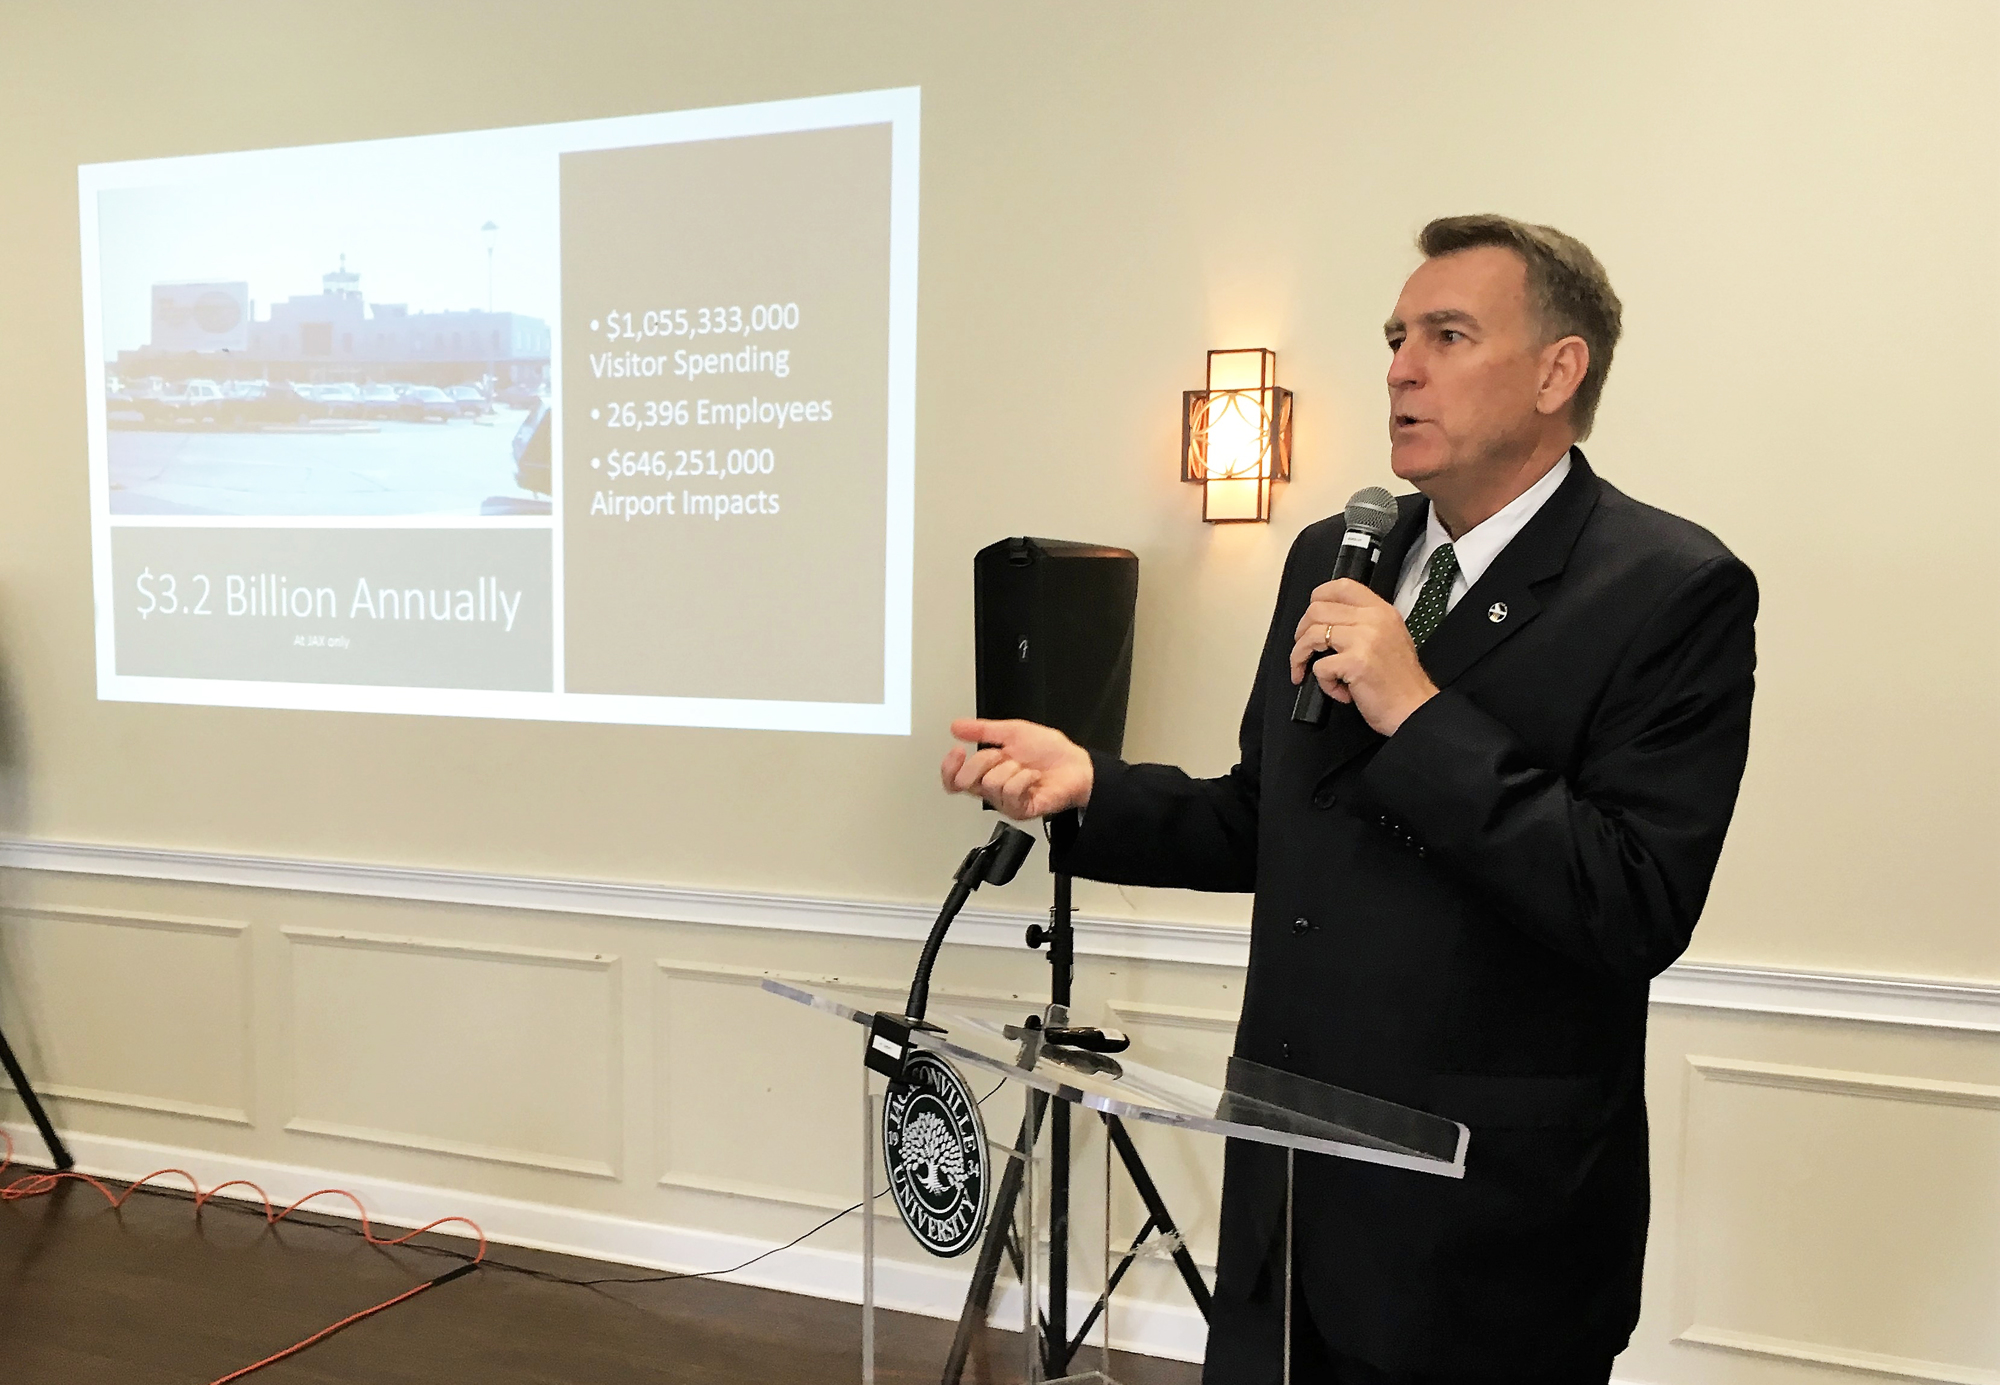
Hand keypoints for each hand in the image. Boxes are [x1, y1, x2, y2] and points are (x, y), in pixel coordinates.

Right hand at [940, 718, 1093, 819]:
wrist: (1077, 766)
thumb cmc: (1050, 752)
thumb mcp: (1013, 732)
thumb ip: (982, 730)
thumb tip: (956, 726)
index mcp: (987, 772)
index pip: (953, 780)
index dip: (949, 768)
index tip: (958, 750)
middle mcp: (993, 789)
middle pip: (966, 781)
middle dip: (983, 760)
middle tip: (1002, 755)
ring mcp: (1006, 802)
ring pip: (990, 784)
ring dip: (1011, 768)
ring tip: (1025, 767)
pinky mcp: (1021, 810)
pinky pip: (1011, 793)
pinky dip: (1024, 778)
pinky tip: (1034, 777)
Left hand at [1289, 578, 1438, 735]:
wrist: (1414, 708)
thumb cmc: (1400, 681)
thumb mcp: (1389, 637)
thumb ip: (1363, 623)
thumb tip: (1328, 620)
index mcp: (1381, 611)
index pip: (1342, 586)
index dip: (1318, 598)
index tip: (1310, 616)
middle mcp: (1374, 620)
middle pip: (1317, 610)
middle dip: (1301, 633)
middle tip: (1304, 650)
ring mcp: (1365, 640)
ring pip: (1311, 635)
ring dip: (1301, 657)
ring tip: (1308, 671)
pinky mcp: (1355, 663)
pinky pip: (1319, 666)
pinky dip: (1324, 683)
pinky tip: (1340, 691)